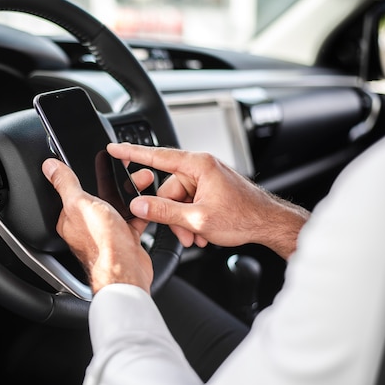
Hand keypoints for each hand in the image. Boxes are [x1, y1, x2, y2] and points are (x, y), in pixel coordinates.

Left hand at [42, 158, 153, 293]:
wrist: (127, 270)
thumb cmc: (101, 244)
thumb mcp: (80, 204)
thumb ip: (65, 184)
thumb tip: (49, 167)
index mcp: (70, 218)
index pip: (74, 191)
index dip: (87, 175)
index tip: (99, 161)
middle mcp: (88, 226)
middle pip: (100, 196)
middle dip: (116, 181)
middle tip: (126, 170)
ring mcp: (108, 232)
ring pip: (119, 205)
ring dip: (132, 192)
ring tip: (142, 180)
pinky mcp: (126, 238)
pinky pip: (134, 218)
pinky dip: (141, 208)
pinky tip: (147, 200)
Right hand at [107, 143, 309, 259]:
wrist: (269, 224)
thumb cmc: (244, 216)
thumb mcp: (198, 218)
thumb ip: (164, 211)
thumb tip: (139, 206)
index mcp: (198, 165)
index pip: (156, 156)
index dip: (132, 153)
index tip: (114, 148)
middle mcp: (201, 167)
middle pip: (168, 188)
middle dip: (171, 214)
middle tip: (183, 232)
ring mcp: (207, 178)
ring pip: (179, 199)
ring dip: (183, 221)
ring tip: (197, 236)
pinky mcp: (211, 189)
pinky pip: (190, 202)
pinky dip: (192, 219)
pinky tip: (202, 233)